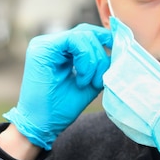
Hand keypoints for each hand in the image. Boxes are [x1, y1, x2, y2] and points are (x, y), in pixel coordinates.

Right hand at [4, 24, 112, 149]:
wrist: (40, 126)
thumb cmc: (60, 110)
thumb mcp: (88, 85)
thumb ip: (99, 68)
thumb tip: (118, 53)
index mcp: (59, 51)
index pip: (86, 34)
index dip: (104, 40)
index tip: (117, 55)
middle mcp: (50, 43)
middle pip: (86, 32)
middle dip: (100, 56)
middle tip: (98, 81)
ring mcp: (44, 44)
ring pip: (82, 35)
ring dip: (93, 60)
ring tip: (88, 83)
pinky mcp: (42, 49)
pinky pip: (73, 40)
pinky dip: (85, 59)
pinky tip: (82, 79)